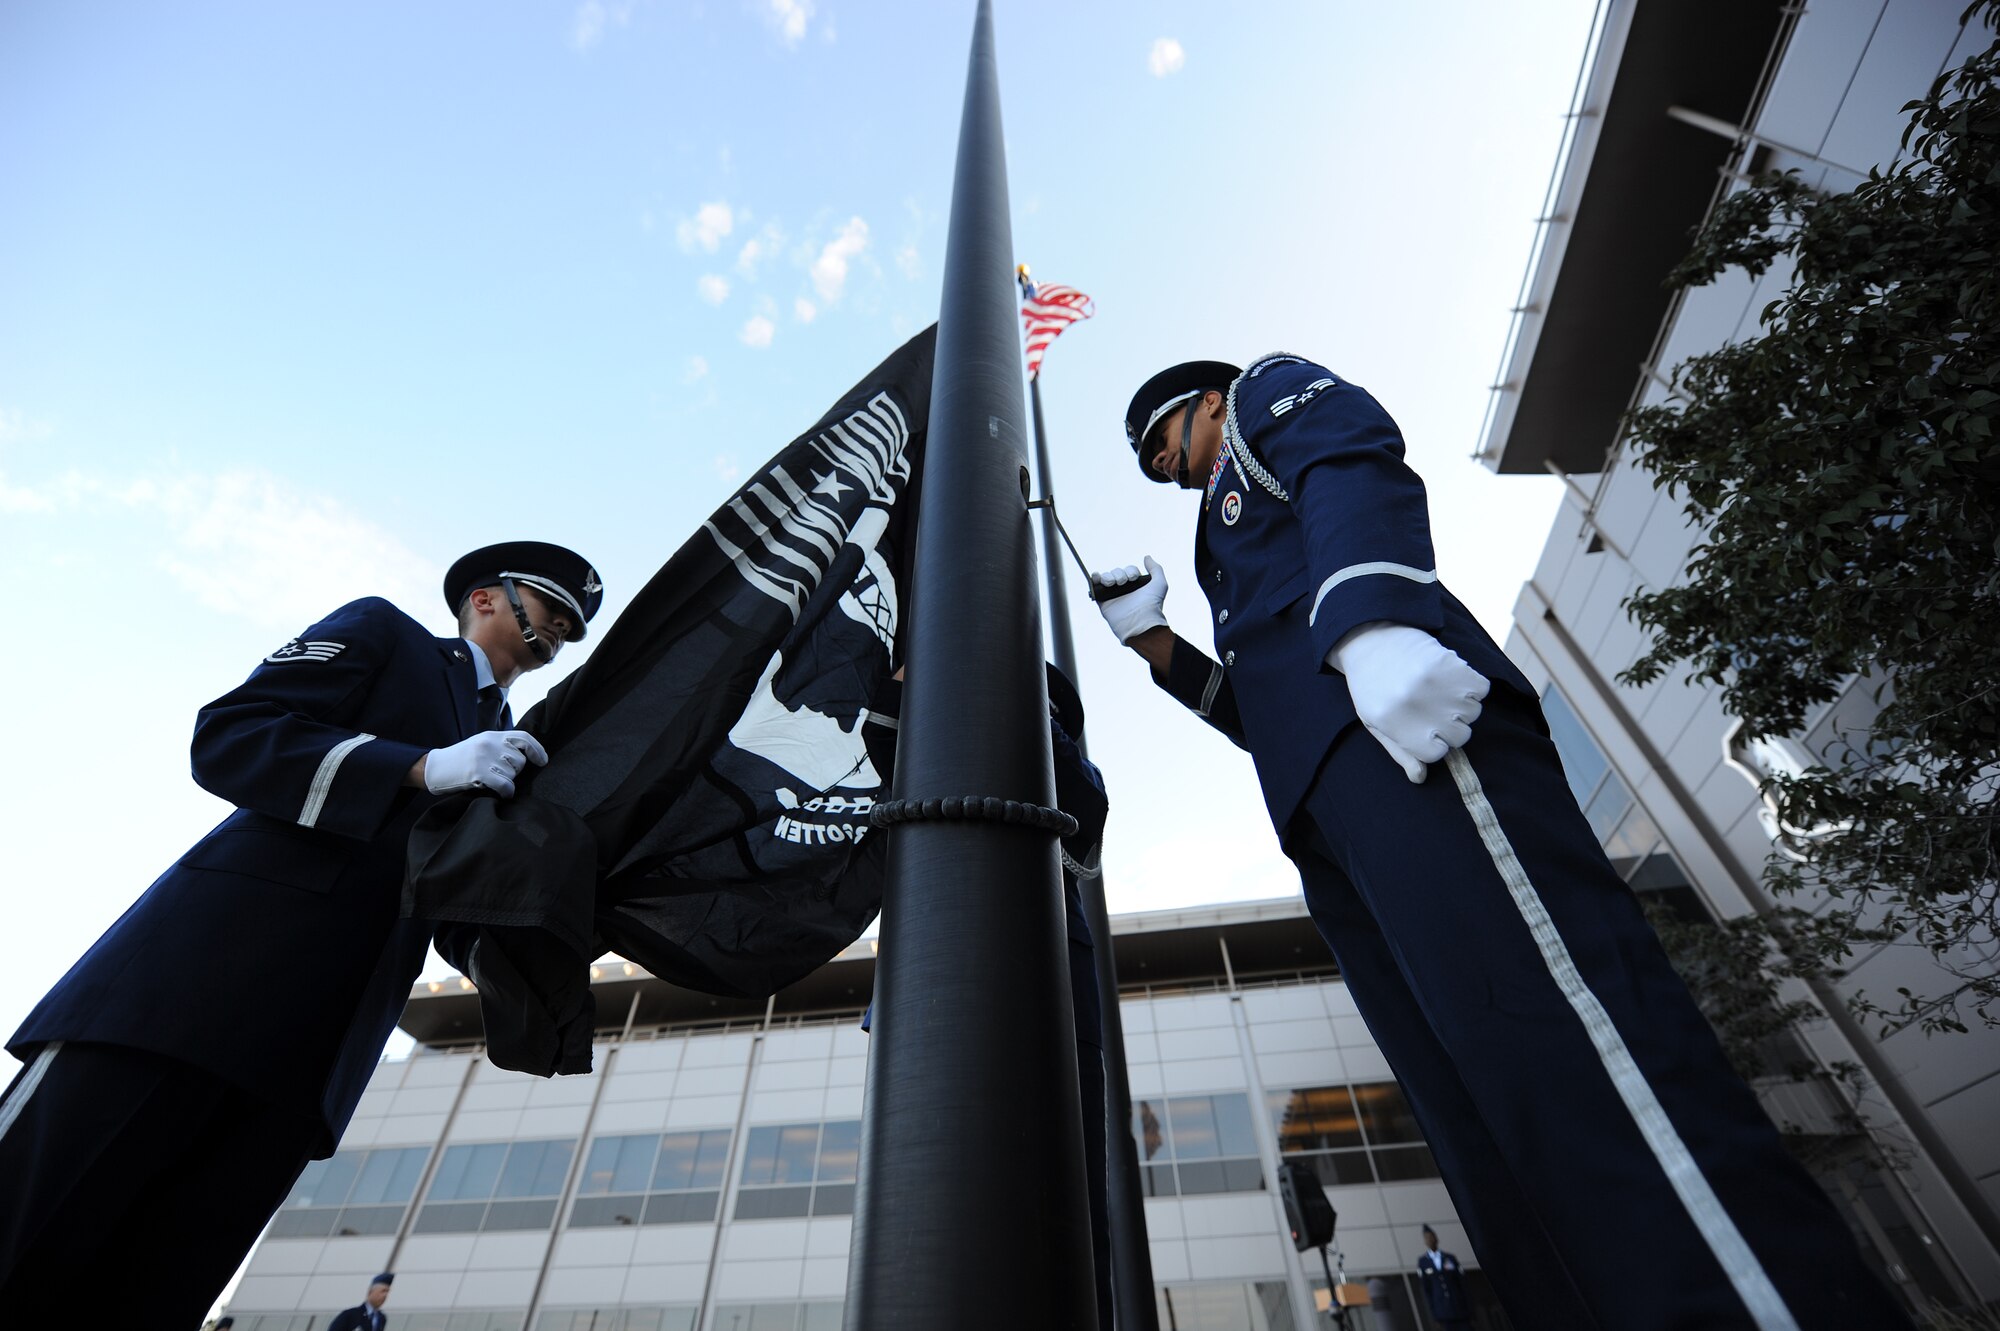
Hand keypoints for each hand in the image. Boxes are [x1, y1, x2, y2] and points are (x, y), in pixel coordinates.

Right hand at [423, 730, 549, 797]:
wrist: (433, 768)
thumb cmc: (459, 759)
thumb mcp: (480, 744)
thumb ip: (500, 746)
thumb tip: (526, 756)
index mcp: (491, 735)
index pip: (523, 738)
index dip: (537, 750)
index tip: (543, 761)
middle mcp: (489, 744)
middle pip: (520, 760)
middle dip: (514, 771)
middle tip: (499, 774)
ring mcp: (483, 758)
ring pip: (513, 774)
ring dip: (507, 781)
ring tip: (491, 780)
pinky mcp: (478, 773)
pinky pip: (505, 784)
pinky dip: (507, 792)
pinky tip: (502, 794)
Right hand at [1090, 556, 1168, 643]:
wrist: (1140, 621)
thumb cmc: (1152, 605)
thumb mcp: (1160, 584)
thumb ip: (1156, 569)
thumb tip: (1147, 557)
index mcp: (1137, 586)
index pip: (1129, 570)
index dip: (1130, 571)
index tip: (1133, 578)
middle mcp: (1125, 590)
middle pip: (1117, 572)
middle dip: (1119, 574)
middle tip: (1123, 582)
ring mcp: (1113, 595)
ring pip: (1106, 577)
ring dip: (1108, 576)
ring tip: (1112, 583)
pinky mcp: (1103, 602)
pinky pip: (1095, 587)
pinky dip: (1094, 579)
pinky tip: (1097, 577)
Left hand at [1327, 622, 1487, 783]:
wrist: (1369, 636)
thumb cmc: (1372, 685)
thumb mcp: (1375, 721)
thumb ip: (1399, 751)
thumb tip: (1420, 777)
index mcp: (1393, 724)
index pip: (1437, 754)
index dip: (1435, 742)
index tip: (1427, 728)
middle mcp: (1414, 706)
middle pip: (1460, 735)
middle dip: (1451, 724)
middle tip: (1434, 706)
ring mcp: (1433, 684)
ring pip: (1473, 713)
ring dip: (1463, 704)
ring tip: (1441, 689)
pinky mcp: (1449, 662)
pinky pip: (1481, 688)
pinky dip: (1473, 685)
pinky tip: (1452, 677)